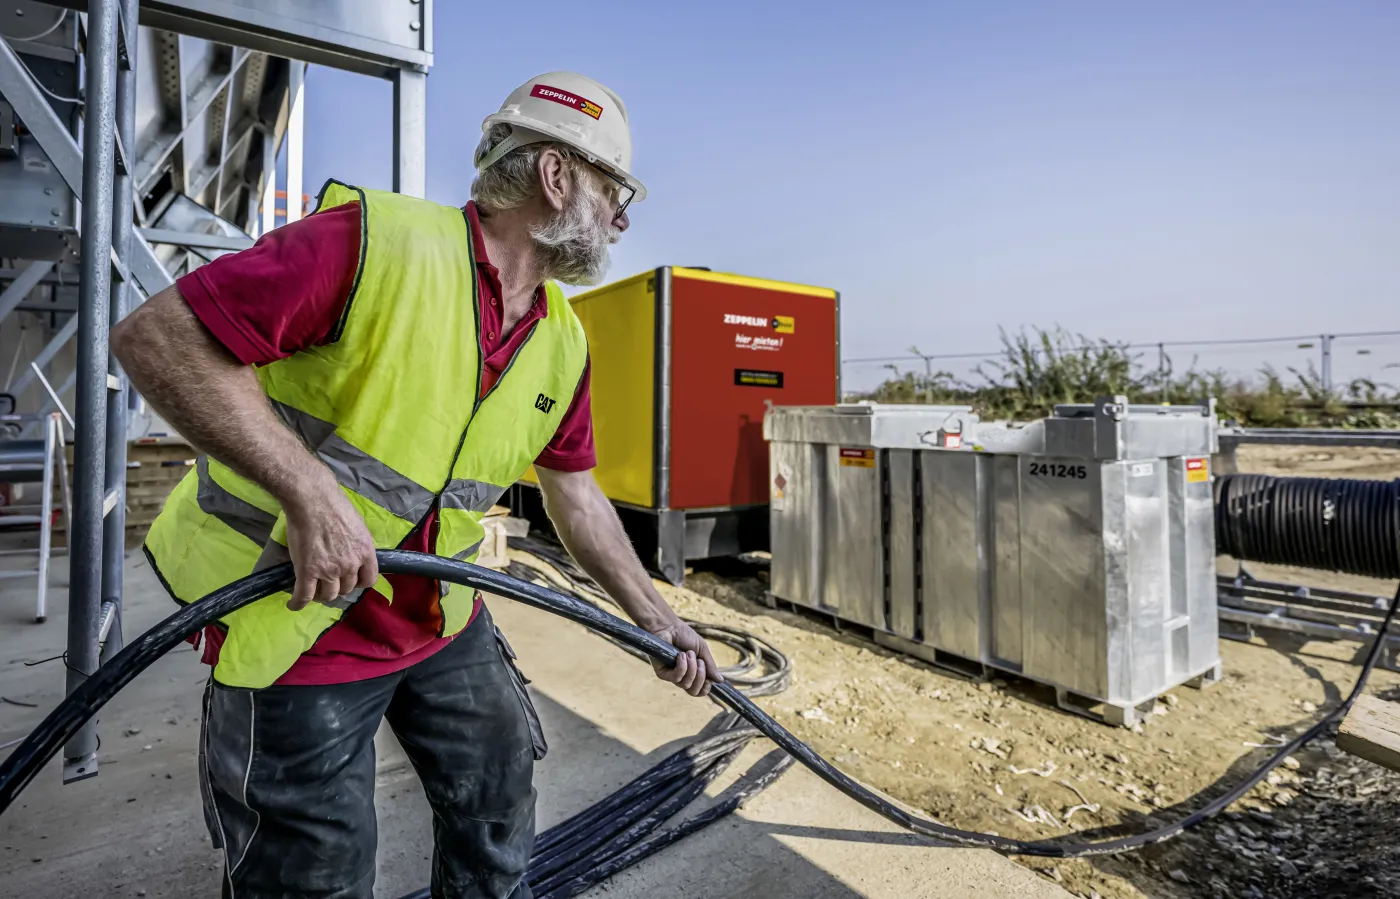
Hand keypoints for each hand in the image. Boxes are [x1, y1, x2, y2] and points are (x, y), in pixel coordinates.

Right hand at [281, 472, 378, 610]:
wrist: (312, 499)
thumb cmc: (334, 505)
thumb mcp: (356, 525)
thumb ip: (356, 543)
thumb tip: (351, 550)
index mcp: (365, 552)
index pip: (368, 580)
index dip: (358, 583)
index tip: (350, 580)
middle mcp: (350, 565)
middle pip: (346, 589)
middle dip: (337, 587)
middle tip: (326, 581)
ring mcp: (329, 570)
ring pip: (328, 595)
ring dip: (320, 595)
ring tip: (312, 589)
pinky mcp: (307, 571)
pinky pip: (304, 596)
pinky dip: (298, 603)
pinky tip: (294, 604)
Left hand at [647, 620, 723, 697]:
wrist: (669, 626)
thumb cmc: (685, 635)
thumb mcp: (702, 650)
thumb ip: (710, 666)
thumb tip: (720, 681)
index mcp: (692, 673)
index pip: (699, 691)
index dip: (705, 688)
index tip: (709, 679)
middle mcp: (682, 677)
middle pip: (693, 692)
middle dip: (701, 677)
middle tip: (700, 662)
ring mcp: (671, 675)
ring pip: (686, 685)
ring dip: (691, 668)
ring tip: (689, 653)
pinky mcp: (662, 673)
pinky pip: (676, 678)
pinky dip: (682, 666)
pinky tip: (681, 655)